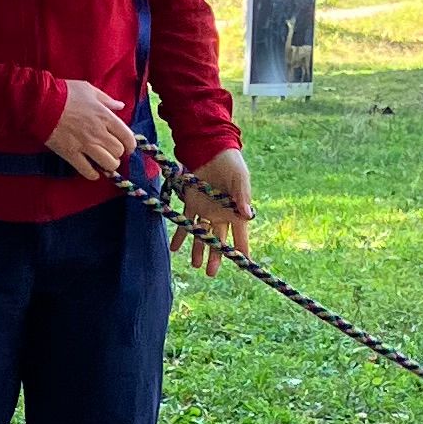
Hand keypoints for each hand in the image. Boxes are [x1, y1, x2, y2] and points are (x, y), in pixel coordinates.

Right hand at [45, 78, 136, 182]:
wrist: (42, 102)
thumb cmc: (66, 93)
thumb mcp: (89, 90)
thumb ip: (107, 100)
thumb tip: (120, 105)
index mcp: (105, 116)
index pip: (127, 136)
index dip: (130, 144)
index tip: (127, 146)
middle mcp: (98, 133)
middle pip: (119, 152)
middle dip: (118, 154)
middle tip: (112, 152)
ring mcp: (85, 145)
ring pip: (108, 163)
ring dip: (108, 165)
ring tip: (104, 163)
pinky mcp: (71, 154)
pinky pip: (87, 171)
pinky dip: (93, 174)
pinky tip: (93, 171)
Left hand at [177, 149, 252, 275]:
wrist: (213, 150)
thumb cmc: (232, 164)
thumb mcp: (241, 179)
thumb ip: (242, 196)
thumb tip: (247, 214)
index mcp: (235, 212)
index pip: (240, 235)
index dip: (241, 250)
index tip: (243, 264)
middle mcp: (220, 215)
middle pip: (218, 241)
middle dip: (215, 257)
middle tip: (210, 272)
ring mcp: (206, 211)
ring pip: (202, 235)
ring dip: (198, 250)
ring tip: (195, 264)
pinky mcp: (191, 204)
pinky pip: (185, 223)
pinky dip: (180, 235)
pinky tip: (175, 248)